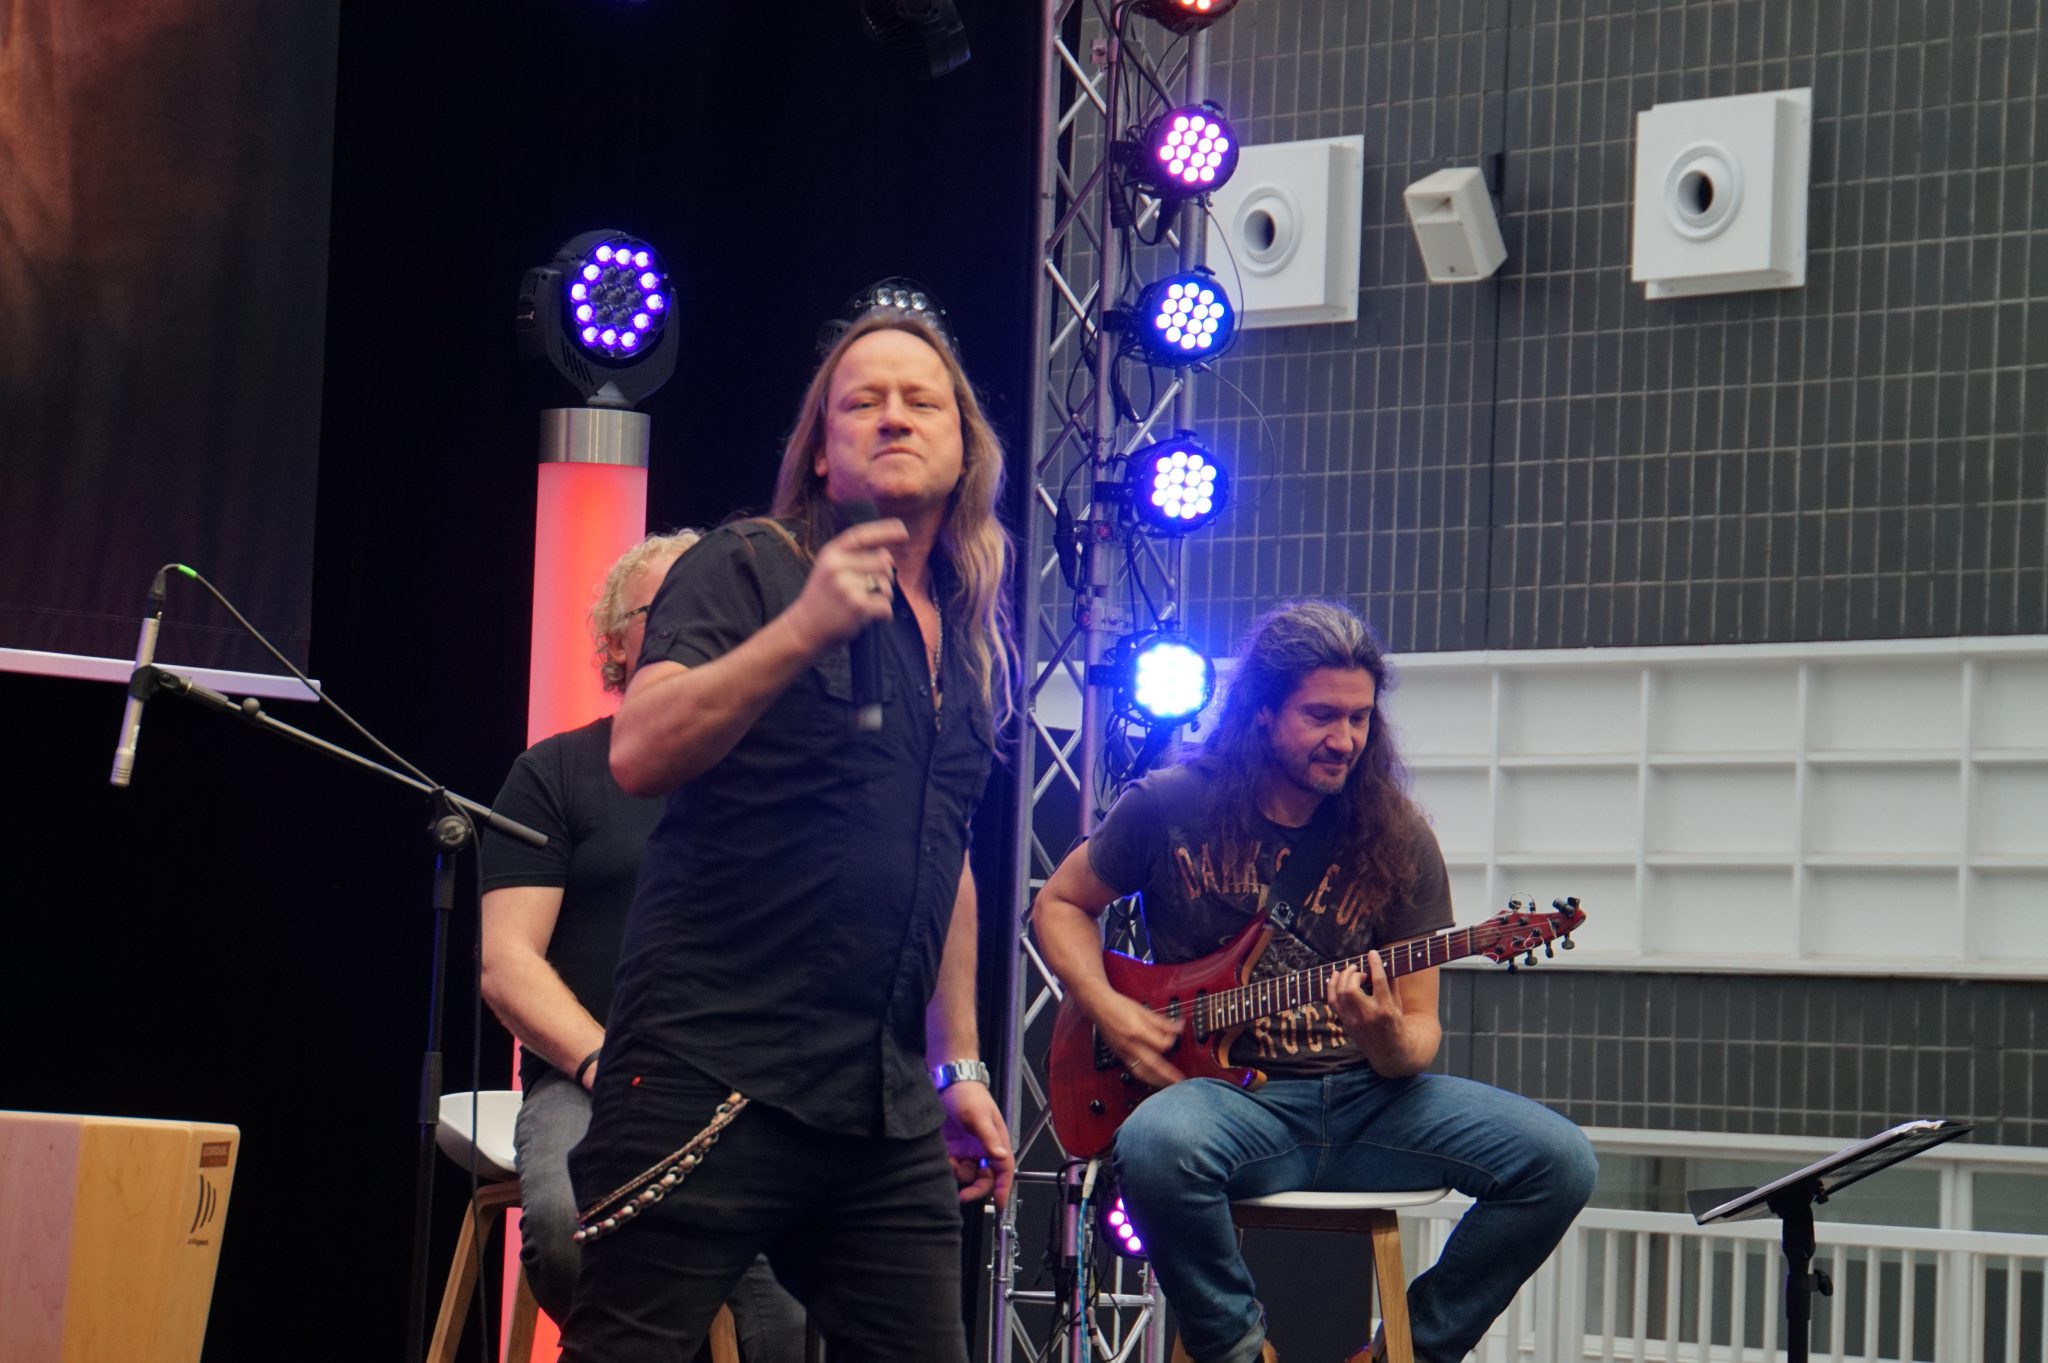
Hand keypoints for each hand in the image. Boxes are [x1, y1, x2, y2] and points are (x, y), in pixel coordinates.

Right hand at [787, 518, 907, 650]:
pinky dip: (883, 615)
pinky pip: (885, 606)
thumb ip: (855, 559)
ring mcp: (846, 585)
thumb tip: (888, 556)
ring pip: (886, 585)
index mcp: (831, 554)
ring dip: (883, 598)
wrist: (803, 629)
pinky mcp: (856, 605)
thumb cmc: (823, 599)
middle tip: (872, 591)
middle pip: (883, 563)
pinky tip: (868, 618)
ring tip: (865, 605)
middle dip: (885, 578)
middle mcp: (837, 566)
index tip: (904, 532)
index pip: (861, 536)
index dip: (884, 531)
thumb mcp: (829, 571)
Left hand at [940, 1080, 1013, 1208]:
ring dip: (958, 1175)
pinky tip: (943, 1157)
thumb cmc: (969, 1095)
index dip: (1004, 1188)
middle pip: (985, 1178)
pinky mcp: (953, 1150)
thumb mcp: (979, 1116)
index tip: (1000, 1204)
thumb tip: (1001, 1157)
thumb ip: (989, 1138)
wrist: (947, 1083)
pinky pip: (952, 1168)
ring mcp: (968, 1151)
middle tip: (963, 1196)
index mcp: (997, 1142)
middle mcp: (984, 1149)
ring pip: (967, 1175)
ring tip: (949, 1162)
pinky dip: (947, 1167)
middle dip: (976, 1189)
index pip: (1005, 1170)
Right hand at [1091, 991, 1184, 1089]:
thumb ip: (1162, 1022)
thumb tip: (1178, 1027)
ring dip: (1156, 1080)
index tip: (1175, 1036)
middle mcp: (1130, 1044)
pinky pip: (1133, 1070)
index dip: (1171, 1041)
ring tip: (1168, 1085)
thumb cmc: (1119, 1005)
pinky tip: (1152, 1079)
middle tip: (1179, 1080)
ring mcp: (1123, 1052)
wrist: (1099, 1006)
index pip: (1160, 1044)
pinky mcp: (1119, 1055)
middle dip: (1167, 1074)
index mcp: (1137, 1031)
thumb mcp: (1143, 1010)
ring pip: (1142, 1072)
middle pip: (1152, 1064)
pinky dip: (1145, 1077)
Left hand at [1325, 950, 1402, 1041]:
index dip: (1375, 965)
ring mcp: (1354, 1021)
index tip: (1372, 953)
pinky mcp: (1346, 1023)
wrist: (1390, 1053)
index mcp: (1386, 1009)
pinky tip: (1335, 978)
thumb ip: (1392, 984)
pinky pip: (1332, 1002)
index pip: (1379, 982)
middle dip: (1353, 974)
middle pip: (1351, 989)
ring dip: (1342, 978)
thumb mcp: (1398, 1005)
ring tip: (1350, 972)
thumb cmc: (1397, 1025)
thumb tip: (1385, 963)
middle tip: (1359, 970)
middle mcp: (1368, 1015)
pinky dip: (1331, 987)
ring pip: (1340, 995)